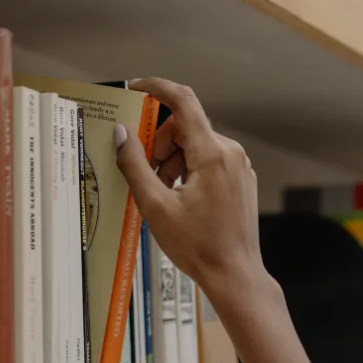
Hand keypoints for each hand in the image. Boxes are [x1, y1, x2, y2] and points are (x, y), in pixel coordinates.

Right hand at [114, 77, 266, 297]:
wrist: (234, 274)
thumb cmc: (196, 245)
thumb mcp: (155, 206)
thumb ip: (134, 165)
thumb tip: (121, 133)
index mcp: (212, 154)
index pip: (183, 101)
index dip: (157, 88)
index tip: (135, 88)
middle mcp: (230, 152)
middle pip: (186, 128)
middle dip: (160, 145)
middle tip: (146, 175)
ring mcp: (239, 165)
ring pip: (196, 145)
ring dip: (173, 161)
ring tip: (164, 195)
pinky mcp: (241, 179)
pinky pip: (209, 160)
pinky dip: (188, 170)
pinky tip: (180, 199)